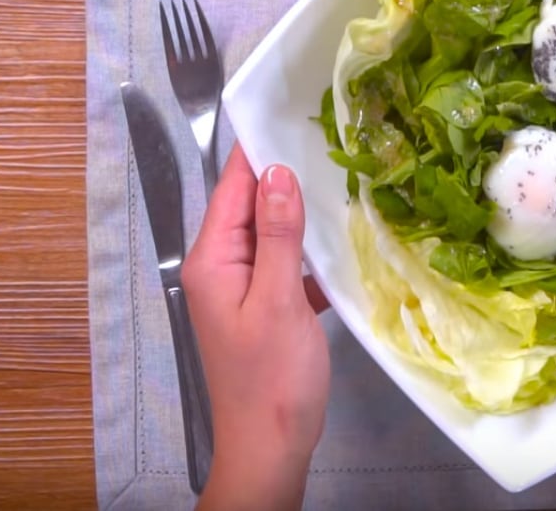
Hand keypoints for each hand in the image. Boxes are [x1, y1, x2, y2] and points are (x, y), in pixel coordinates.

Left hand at [183, 144, 330, 510]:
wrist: (270, 449)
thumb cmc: (272, 380)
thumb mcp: (279, 301)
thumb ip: (279, 236)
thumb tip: (277, 172)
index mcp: (213, 260)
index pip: (230, 186)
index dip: (256, 147)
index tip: (288, 106)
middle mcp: (220, 267)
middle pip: (250, 204)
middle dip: (284, 171)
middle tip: (330, 133)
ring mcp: (242, 288)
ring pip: (272, 232)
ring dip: (301, 210)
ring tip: (342, 174)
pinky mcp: (266, 307)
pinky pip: (286, 262)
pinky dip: (310, 248)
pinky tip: (342, 238)